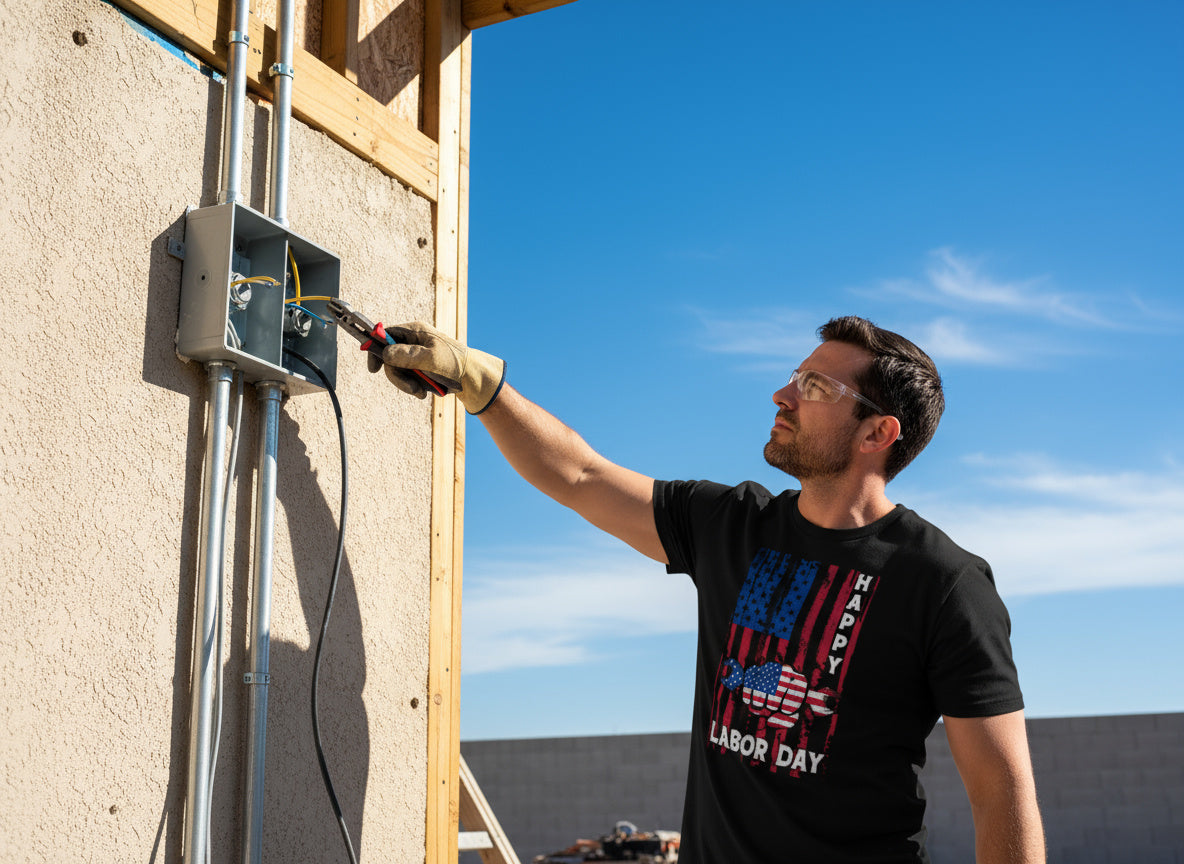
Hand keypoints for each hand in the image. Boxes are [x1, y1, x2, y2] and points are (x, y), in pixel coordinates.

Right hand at [368, 321, 505, 413]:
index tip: (373, 368)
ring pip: (396, 371)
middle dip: (397, 375)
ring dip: (406, 384)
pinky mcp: (417, 369)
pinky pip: (405, 379)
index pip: (385, 334)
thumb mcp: (431, 358)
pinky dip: (412, 387)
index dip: (375, 348)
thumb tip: (386, 353)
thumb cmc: (455, 363)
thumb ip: (408, 355)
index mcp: (415, 331)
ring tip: (420, 391)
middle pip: (388, 357)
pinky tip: (424, 391)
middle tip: (410, 387)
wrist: (470, 378)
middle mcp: (412, 341)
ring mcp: (414, 356)